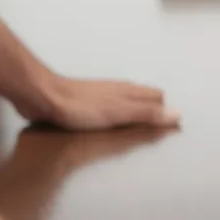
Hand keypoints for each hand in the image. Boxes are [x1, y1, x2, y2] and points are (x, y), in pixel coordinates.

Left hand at [20, 74, 179, 130]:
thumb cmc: (80, 107)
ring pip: (127, 102)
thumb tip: (177, 115)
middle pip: (144, 98)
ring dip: (136, 112)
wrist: (42, 97)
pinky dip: (118, 116)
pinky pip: (110, 108)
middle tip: (160, 129)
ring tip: (140, 129)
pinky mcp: (86, 102)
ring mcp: (102, 95)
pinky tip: (112, 126)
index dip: (165, 111)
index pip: (158, 97)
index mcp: (129, 91)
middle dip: (154, 110)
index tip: (172, 128)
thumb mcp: (120, 113)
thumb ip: (148, 115)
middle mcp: (118, 90)